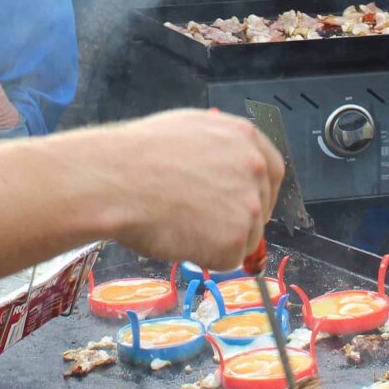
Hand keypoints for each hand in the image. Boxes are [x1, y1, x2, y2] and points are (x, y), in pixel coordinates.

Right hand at [99, 110, 284, 270]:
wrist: (116, 180)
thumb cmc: (137, 154)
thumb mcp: (188, 130)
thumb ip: (218, 149)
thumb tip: (222, 170)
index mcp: (245, 137)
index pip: (271, 170)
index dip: (258, 190)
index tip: (244, 203)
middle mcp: (255, 169)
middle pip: (261, 206)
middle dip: (237, 218)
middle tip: (203, 223)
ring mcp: (249, 206)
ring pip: (245, 236)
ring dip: (218, 239)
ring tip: (178, 224)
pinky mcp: (236, 240)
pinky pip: (226, 259)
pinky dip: (205, 257)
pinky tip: (177, 237)